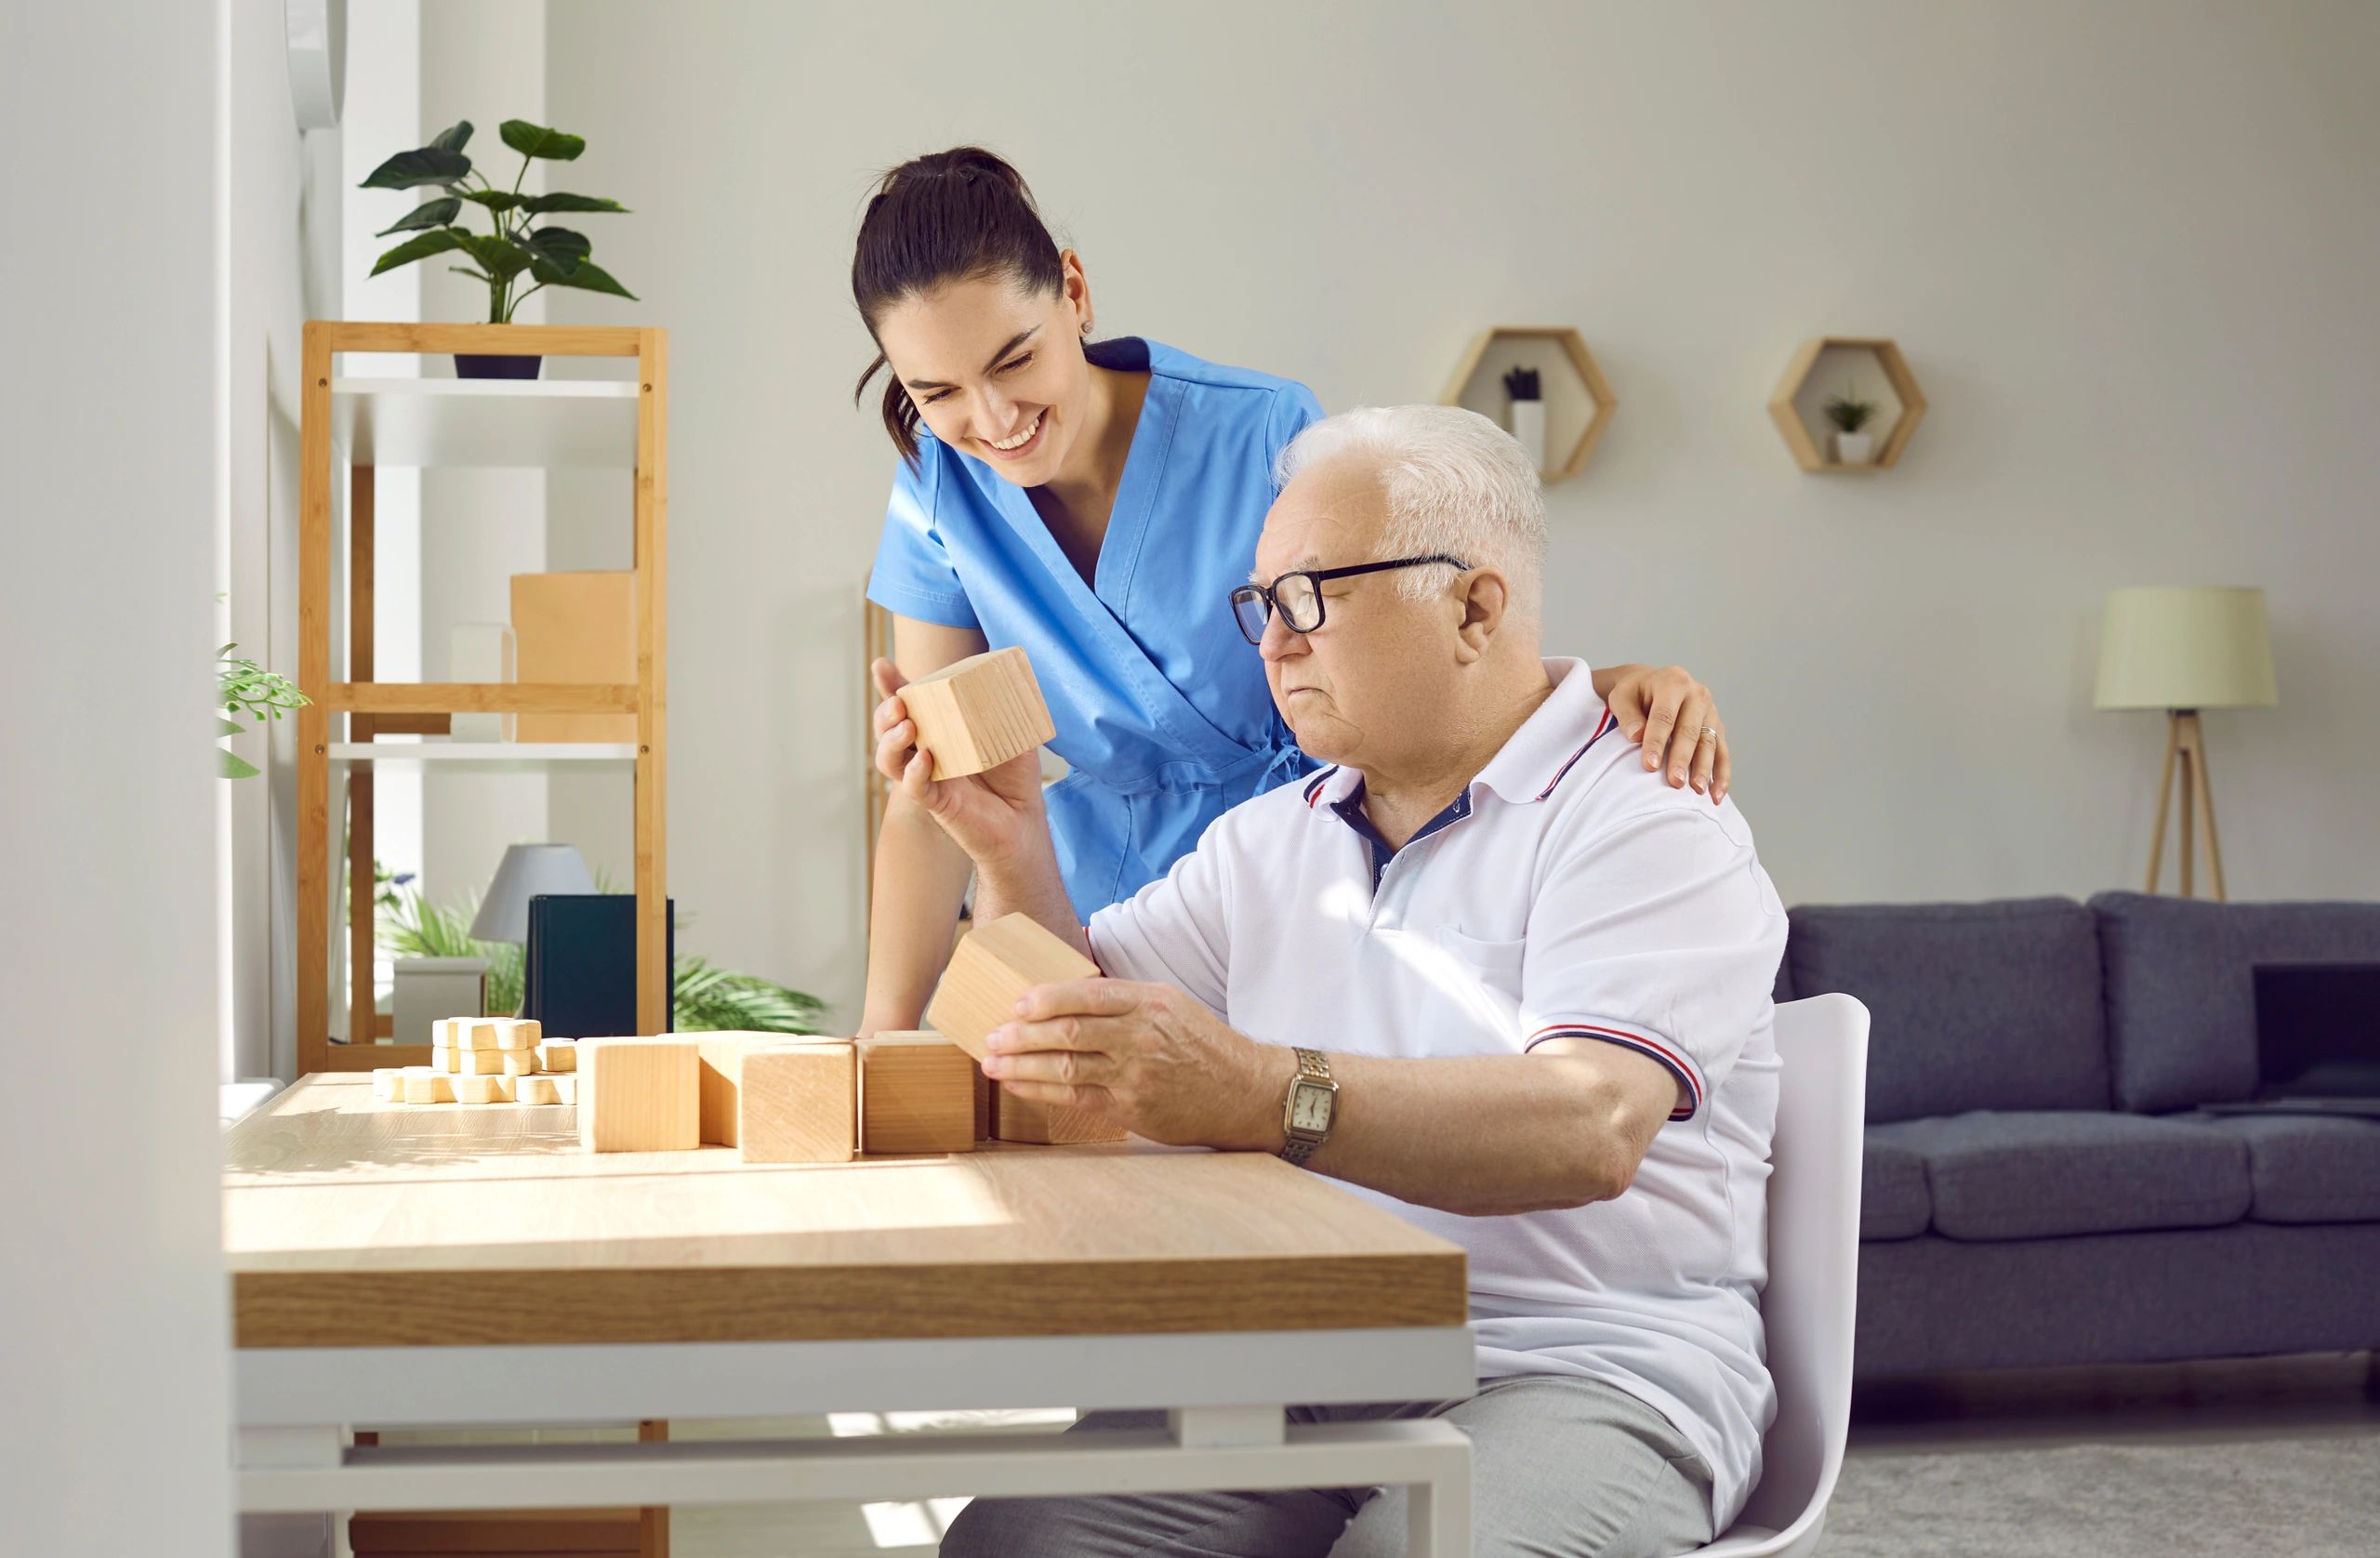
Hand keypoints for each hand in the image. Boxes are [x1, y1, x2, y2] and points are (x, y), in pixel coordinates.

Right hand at [872, 658, 1046, 867]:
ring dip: (891, 741)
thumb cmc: (1016, 777)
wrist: (1025, 820)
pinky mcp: (937, 803)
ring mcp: (928, 779)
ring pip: (890, 761)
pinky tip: (925, 760)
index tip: (881, 665)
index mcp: (939, 732)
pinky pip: (915, 788)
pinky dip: (914, 774)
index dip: (891, 686)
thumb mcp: (1014, 732)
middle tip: (899, 702)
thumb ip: (1005, 708)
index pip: (909, 706)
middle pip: (887, 731)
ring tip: (908, 726)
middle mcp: (926, 753)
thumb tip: (1006, 674)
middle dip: (884, 714)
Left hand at [984, 978, 1290, 1150]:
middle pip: (1069, 1033)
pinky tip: (1019, 1085)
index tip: (1017, 1003)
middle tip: (991, 1035)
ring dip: (1021, 1065)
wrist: (1245, 1091)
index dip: (1046, 999)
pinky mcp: (1132, 1108)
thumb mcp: (1170, 1005)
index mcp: (1149, 1002)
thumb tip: (1067, 991)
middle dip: (1022, 1035)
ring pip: (1066, 1067)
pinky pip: (1076, 1098)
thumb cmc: (1202, 1044)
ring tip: (992, 1062)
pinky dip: (1041, 1090)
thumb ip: (1123, 998)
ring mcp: (1135, 1075)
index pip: (1087, 995)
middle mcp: (1141, 1036)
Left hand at [1605, 664, 1729, 802]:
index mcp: (1673, 682)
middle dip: (1682, 758)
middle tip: (1675, 783)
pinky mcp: (1717, 727)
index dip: (1657, 741)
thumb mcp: (1622, 697)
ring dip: (1704, 769)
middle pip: (1690, 730)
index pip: (1665, 716)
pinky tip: (1716, 795)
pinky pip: (1722, 752)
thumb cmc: (1634, 695)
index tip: (1649, 766)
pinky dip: (1721, 775)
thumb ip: (1627, 715)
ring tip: (1697, 792)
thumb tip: (1636, 736)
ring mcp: (1711, 711)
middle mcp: (1697, 694)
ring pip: (1709, 743)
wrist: (1652, 685)